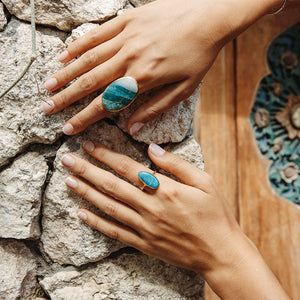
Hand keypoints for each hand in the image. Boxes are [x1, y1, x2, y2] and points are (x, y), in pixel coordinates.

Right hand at [42, 0, 277, 135]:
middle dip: (66, 98)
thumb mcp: (183, 89)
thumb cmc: (198, 55)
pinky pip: (96, 34)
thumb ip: (155, 109)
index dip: (85, 118)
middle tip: (47, 109)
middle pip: (90, 82)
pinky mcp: (126, 20)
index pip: (106, 104)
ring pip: (88, 59)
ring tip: (48, 86)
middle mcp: (129, 58)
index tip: (69, 129)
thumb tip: (132, 128)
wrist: (208, 16)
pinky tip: (64, 54)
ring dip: (66, 74)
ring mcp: (126, 37)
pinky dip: (78, 46)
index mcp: (143, 79)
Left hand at [61, 142, 288, 298]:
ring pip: (108, 207)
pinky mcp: (144, 244)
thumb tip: (152, 148)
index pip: (128, 168)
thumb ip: (176, 164)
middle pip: (111, 186)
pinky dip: (96, 223)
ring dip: (86, 193)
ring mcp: (145, 228)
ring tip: (69, 181)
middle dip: (87, 171)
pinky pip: (115, 232)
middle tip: (67, 159)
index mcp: (165, 190)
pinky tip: (82, 214)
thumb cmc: (215, 215)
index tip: (90, 146)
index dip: (106, 155)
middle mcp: (150, 208)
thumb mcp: (204, 182)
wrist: (221, 253)